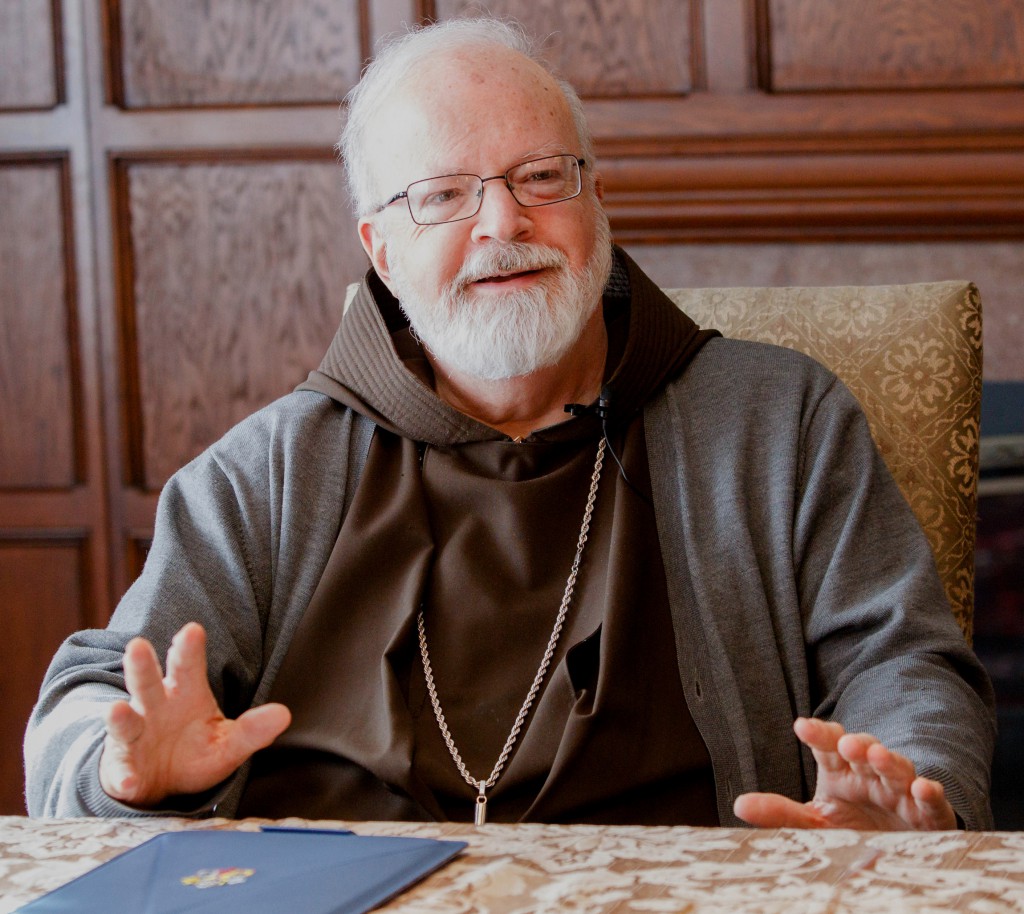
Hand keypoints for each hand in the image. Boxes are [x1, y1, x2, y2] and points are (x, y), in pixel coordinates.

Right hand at [99, 622, 290, 807]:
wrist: (163, 784)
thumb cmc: (196, 752)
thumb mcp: (229, 743)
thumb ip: (254, 730)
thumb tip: (284, 714)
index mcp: (185, 695)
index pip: (188, 667)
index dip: (189, 648)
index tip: (192, 630)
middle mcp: (156, 708)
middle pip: (147, 683)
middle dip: (142, 666)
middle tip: (137, 646)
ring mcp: (135, 736)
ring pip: (126, 720)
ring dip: (121, 716)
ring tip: (116, 709)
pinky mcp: (122, 767)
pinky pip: (122, 771)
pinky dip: (124, 776)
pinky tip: (129, 782)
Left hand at [733, 717, 955, 829]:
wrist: (896, 854)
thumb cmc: (851, 830)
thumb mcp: (814, 823)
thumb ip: (780, 813)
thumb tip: (739, 804)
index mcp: (840, 770)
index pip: (827, 745)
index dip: (818, 734)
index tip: (801, 726)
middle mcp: (870, 774)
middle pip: (863, 750)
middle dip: (856, 743)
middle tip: (845, 743)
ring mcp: (900, 791)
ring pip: (896, 767)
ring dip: (888, 760)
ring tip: (877, 755)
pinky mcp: (928, 815)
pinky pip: (932, 801)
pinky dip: (929, 793)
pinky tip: (922, 788)